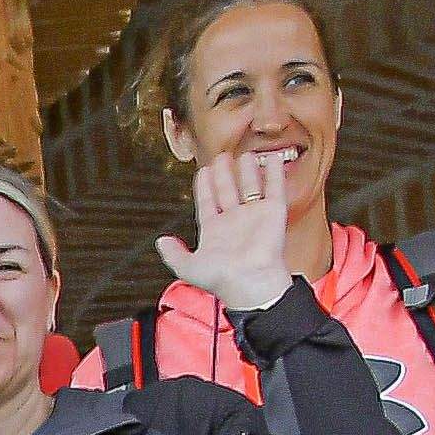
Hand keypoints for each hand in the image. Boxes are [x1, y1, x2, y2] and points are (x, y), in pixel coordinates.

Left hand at [154, 145, 303, 316]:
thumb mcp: (188, 267)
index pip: (207, 202)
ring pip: (250, 186)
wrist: (249, 280)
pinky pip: (274, 187)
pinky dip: (274, 172)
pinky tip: (273, 158)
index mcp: (214, 231)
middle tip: (222, 156)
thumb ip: (173, 253)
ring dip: (247, 171)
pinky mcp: (274, 211)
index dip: (205, 187)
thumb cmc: (221, 278)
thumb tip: (160, 241)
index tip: (202, 171)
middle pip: (227, 190)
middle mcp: (234, 221)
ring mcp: (254, 215)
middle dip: (224, 174)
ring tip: (245, 155)